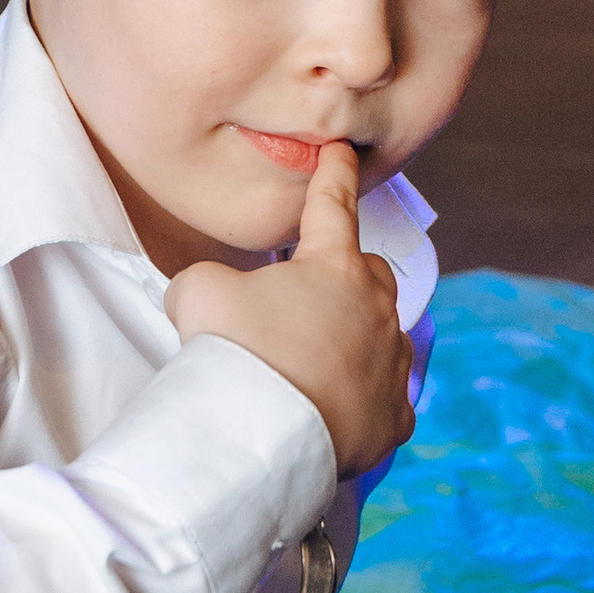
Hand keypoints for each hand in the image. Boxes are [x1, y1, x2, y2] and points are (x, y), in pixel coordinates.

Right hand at [165, 144, 414, 477]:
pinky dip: (365, 397)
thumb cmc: (233, 357)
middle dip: (343, 275)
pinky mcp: (394, 416)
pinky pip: (387, 396)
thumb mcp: (199, 291)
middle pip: (368, 273)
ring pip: (384, 334)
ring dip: (356, 337)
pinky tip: (336, 406)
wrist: (261, 438)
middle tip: (304, 297)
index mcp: (334, 266)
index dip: (334, 174)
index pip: (334, 204)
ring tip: (313, 360)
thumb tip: (211, 295)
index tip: (342, 153)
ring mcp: (392, 363)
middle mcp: (376, 308)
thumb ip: (212, 278)